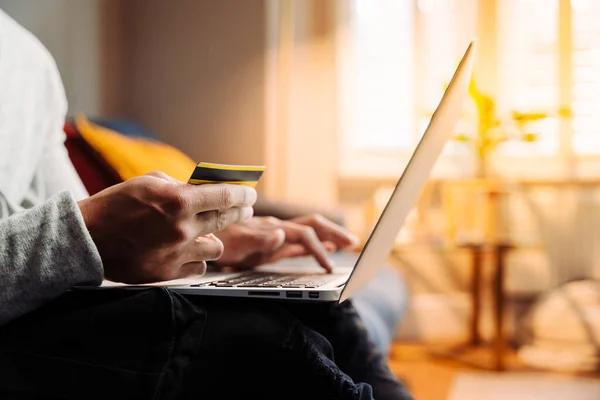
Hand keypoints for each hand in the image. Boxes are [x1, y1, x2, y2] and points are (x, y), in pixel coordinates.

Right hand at [78, 171, 255, 282]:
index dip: (242, 194)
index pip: (225, 196)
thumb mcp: (149, 182)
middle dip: (239, 212)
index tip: (250, 194)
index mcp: (179, 200)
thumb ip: (181, 186)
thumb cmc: (116, 204)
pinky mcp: (168, 272)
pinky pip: (199, 266)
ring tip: (204, 233)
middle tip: (244, 209)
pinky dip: (196, 257)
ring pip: (216, 248)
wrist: (87, 238)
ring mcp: (177, 253)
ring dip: (213, 238)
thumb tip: (205, 190)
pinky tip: (186, 250)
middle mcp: (182, 228)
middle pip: (226, 220)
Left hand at [213, 214, 358, 271]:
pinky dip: (317, 244)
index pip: (304, 236)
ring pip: (310, 230)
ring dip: (330, 235)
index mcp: (272, 229)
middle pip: (313, 225)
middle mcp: (277, 229)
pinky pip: (299, 241)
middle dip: (335, 232)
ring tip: (348, 244)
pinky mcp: (273, 243)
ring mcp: (276, 234)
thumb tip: (282, 234)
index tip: (330, 268)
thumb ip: (256, 239)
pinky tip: (326, 249)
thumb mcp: (233, 244)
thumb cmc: (217, 242)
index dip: (320, 250)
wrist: (201, 237)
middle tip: (354, 243)